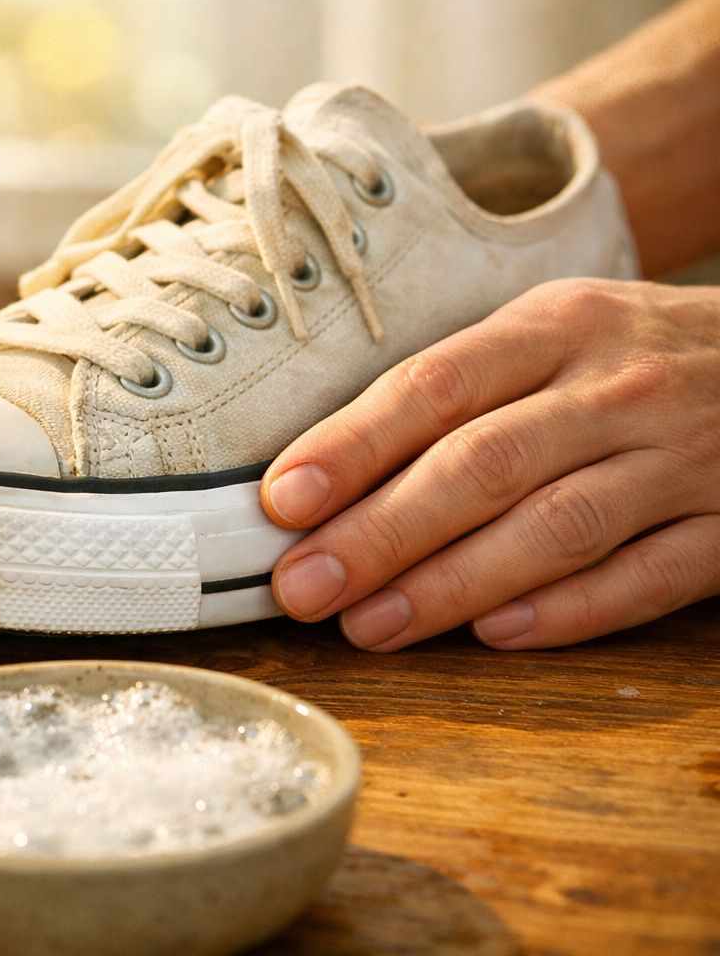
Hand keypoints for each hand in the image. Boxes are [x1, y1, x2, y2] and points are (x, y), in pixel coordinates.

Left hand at [261, 278, 719, 650]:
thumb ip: (457, 394)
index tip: (282, 501)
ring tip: (369, 626)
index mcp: (557, 327)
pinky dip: (570, 610)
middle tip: (303, 588)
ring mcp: (684, 458)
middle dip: (381, 532)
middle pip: (484, 464)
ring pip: (558, 527)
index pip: (435, 384)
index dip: (353, 446)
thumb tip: (323, 475)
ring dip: (452, 583)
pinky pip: (649, 577)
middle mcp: (619, 388)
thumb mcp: (552, 335)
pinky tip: (495, 636)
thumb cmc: (633, 357)